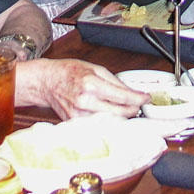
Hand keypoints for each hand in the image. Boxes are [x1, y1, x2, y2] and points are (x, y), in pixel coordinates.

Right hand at [20, 59, 148, 118]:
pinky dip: (108, 121)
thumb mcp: (95, 68)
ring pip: (111, 122)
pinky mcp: (75, 123)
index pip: (122, 97)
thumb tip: (133, 93)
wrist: (47, 81)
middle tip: (137, 103)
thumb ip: (115, 82)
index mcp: (91, 84)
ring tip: (124, 108)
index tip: (146, 98)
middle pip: (120, 113)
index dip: (138, 99)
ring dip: (122, 116)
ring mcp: (79, 115)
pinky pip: (98, 125)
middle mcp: (85, 102)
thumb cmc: (69, 71)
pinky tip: (110, 114)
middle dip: (133, 109)